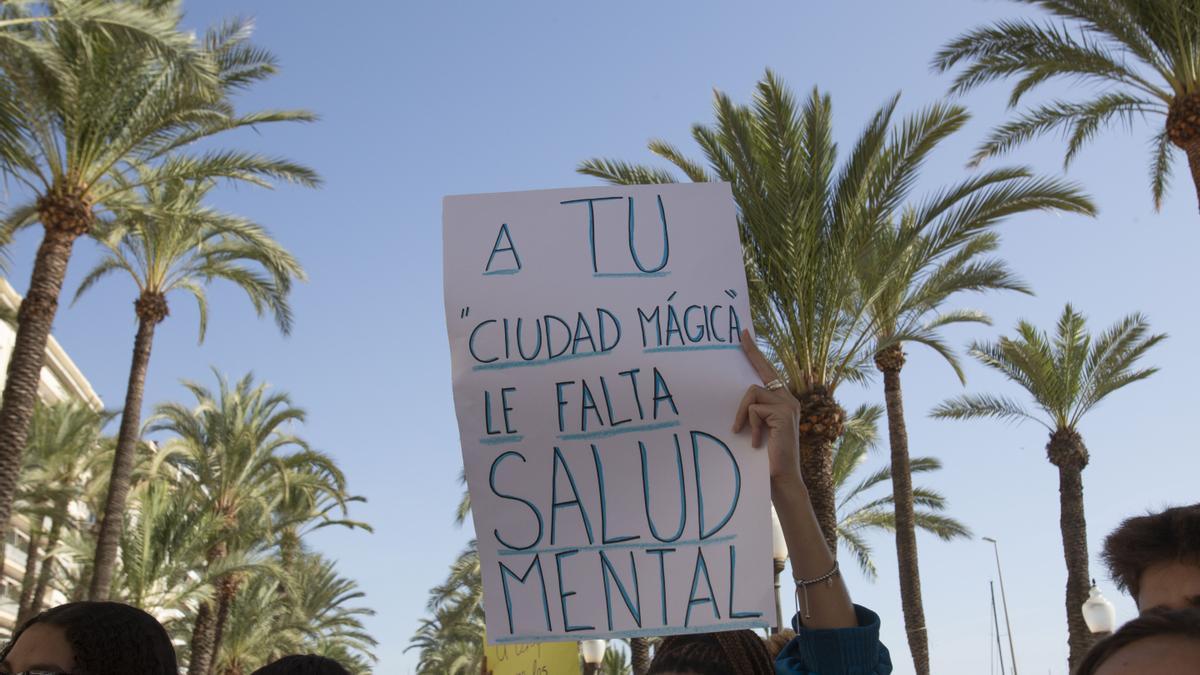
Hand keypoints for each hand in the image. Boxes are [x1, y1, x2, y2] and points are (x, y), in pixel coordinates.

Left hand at [733, 330, 802, 484]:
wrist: (782, 478)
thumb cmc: (766, 457)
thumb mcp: (759, 428)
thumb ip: (755, 411)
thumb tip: (738, 397)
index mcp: (784, 401)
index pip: (769, 373)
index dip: (756, 354)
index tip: (745, 336)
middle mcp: (789, 399)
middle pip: (764, 371)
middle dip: (752, 352)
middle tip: (740, 335)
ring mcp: (788, 405)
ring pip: (753, 392)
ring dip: (743, 414)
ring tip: (745, 433)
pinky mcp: (783, 413)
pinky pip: (754, 408)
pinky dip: (750, 424)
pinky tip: (757, 441)